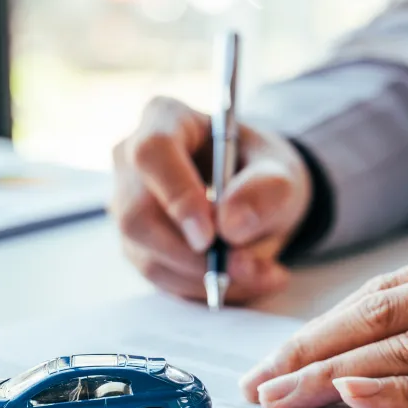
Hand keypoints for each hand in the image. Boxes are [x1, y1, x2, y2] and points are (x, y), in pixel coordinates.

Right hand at [110, 97, 311, 303]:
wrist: (256, 198)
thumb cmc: (262, 173)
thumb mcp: (281, 174)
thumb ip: (265, 191)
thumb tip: (230, 226)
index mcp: (164, 119)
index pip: (152, 154)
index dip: (177, 196)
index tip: (210, 236)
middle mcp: (131, 160)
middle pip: (136, 215)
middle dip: (192, 254)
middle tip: (246, 267)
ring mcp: (126, 205)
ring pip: (148, 255)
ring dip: (206, 277)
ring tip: (262, 274)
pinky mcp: (135, 244)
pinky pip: (160, 277)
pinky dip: (204, 288)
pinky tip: (242, 280)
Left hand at [240, 225, 407, 407]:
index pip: (384, 292)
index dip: (323, 327)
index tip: (279, 355)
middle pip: (379, 317)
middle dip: (309, 352)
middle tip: (259, 383)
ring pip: (407, 347)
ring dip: (334, 375)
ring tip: (284, 397)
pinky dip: (401, 390)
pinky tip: (355, 396)